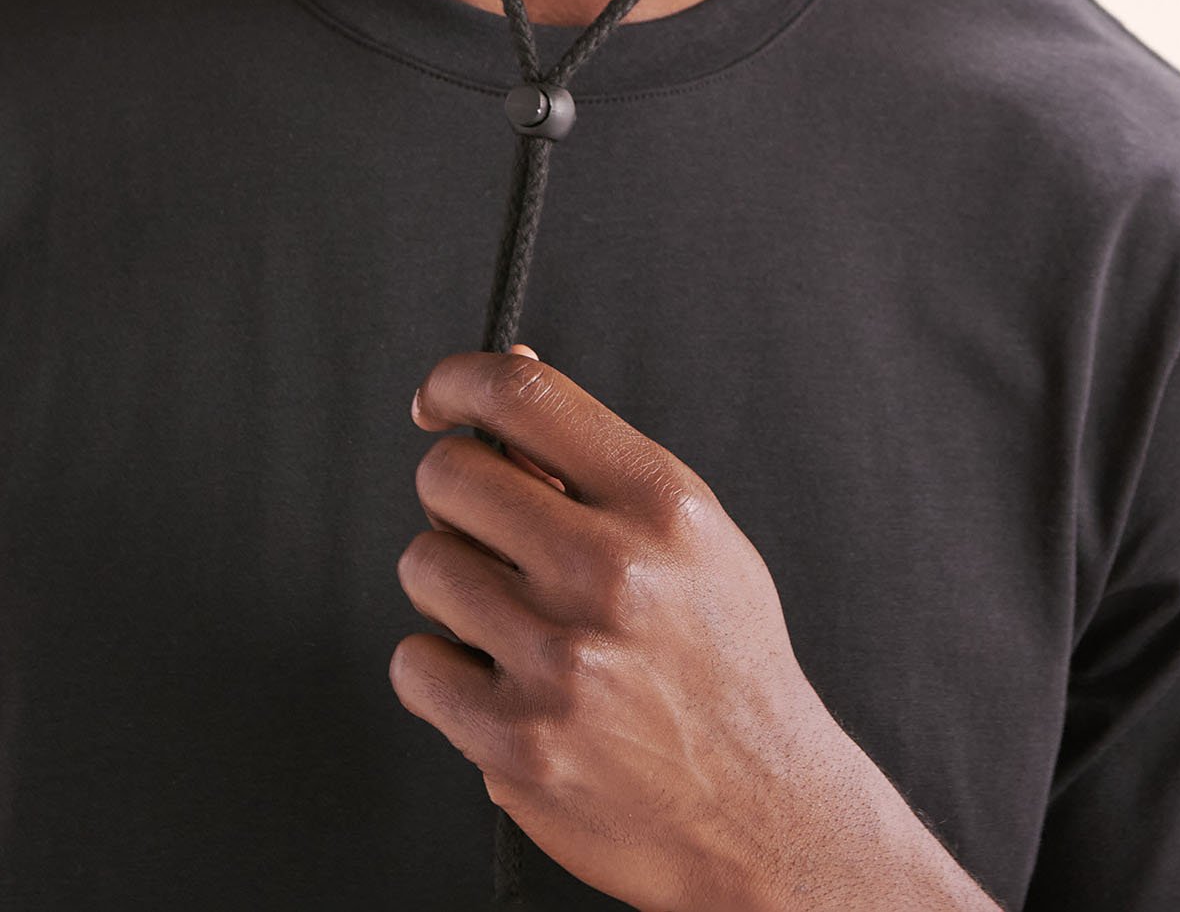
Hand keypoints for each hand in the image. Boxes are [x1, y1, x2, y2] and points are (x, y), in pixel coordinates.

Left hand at [391, 344, 882, 911]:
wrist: (764, 812)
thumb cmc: (722, 659)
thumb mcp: (692, 534)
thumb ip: (594, 457)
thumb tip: (510, 367)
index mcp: (661, 503)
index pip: (523, 395)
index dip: (458, 380)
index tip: (440, 399)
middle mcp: (613, 573)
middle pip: (449, 475)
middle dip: (454, 496)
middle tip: (488, 534)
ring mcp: (562, 662)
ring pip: (423, 565)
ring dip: (451, 588)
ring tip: (513, 621)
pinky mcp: (518, 744)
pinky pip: (414, 664)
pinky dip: (441, 673)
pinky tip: (499, 683)